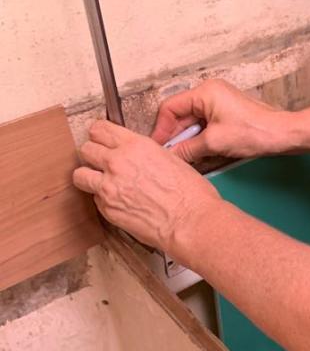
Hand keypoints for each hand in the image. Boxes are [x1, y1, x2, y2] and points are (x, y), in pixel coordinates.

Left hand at [73, 120, 222, 254]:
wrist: (189, 220)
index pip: (100, 129)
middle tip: (101, 161)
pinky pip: (94, 199)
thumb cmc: (189, 193)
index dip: (100, 134)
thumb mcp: (170, 158)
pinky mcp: (107, 209)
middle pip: (86, 149)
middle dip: (93, 154)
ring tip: (100, 181)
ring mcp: (108, 187)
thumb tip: (135, 156)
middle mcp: (117, 163)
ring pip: (79, 175)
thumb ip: (144, 153)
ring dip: (88, 176)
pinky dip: (102, 199)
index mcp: (135, 146)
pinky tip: (119, 201)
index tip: (102, 139)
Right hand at [151, 79, 294, 162]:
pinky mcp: (227, 113)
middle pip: (181, 115)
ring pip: (193, 121)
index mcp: (205, 92)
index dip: (162, 129)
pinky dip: (200, 138)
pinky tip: (198, 153)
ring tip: (184, 157)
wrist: (282, 134)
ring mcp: (219, 102)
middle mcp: (210, 93)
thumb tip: (171, 155)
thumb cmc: (254, 132)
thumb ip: (187, 148)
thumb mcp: (214, 142)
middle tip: (169, 155)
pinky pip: (205, 124)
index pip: (170, 107)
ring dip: (188, 139)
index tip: (159, 147)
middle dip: (175, 136)